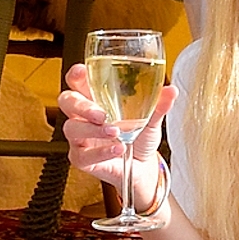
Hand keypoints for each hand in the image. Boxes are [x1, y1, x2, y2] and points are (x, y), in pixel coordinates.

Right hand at [57, 63, 172, 211]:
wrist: (143, 167)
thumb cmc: (139, 136)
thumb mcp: (151, 119)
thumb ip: (158, 105)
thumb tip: (171, 91)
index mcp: (94, 98)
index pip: (77, 81)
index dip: (75, 75)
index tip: (82, 72)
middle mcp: (82, 115)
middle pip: (67, 101)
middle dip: (81, 105)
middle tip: (101, 114)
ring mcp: (79, 137)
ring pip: (72, 128)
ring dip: (92, 130)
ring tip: (115, 131)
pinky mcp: (81, 158)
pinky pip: (82, 154)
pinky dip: (101, 151)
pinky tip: (118, 148)